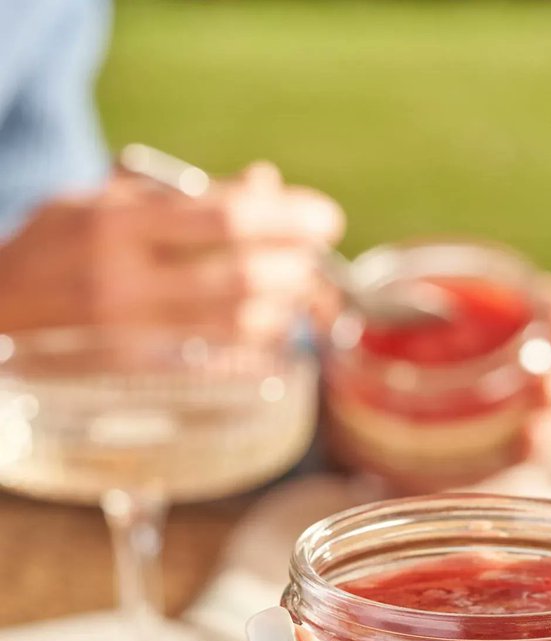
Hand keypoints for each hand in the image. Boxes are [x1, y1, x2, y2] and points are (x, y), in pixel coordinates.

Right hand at [0, 162, 342, 337]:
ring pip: (238, 326)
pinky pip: (219, 363)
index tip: (326, 219)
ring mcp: (134, 336)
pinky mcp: (141, 376)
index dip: (288, 218)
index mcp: (117, 226)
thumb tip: (265, 185)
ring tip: (302, 291)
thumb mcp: (104, 202)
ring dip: (286, 308)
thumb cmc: (55, 250)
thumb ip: (182, 196)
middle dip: (299, 267)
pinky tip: (272, 330)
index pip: (225, 217)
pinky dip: (258, 345)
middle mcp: (126, 283)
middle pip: (242, 277)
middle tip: (321, 259)